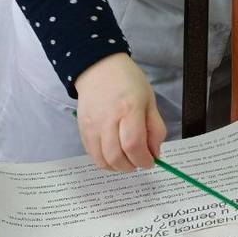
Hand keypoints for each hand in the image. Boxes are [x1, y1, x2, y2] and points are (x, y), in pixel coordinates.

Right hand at [74, 53, 166, 171]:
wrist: (99, 69)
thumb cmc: (129, 82)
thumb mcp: (150, 101)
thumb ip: (155, 128)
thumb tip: (155, 153)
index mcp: (129, 109)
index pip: (134, 144)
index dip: (144, 159)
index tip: (151, 162)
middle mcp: (108, 120)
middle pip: (117, 157)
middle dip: (132, 166)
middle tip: (140, 162)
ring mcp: (92, 126)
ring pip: (103, 160)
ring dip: (118, 167)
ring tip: (128, 160)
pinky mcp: (82, 130)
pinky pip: (92, 155)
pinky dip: (105, 162)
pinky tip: (114, 156)